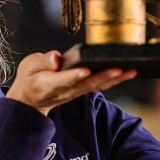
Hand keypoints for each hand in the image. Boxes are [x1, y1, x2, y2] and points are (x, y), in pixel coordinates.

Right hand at [6, 51, 136, 115]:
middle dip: (104, 76)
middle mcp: (65, 90)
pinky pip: (100, 85)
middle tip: (119, 68)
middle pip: (86, 84)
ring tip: (131, 70)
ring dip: (115, 79)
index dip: (73, 76)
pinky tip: (128, 72)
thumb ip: (41, 62)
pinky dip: (114, 80)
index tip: (84, 71)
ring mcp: (75, 92)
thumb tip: (55, 58)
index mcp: (49, 84)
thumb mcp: (28, 67)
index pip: (62, 80)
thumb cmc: (30, 79)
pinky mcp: (82, 90)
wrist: (30, 101)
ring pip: (97, 86)